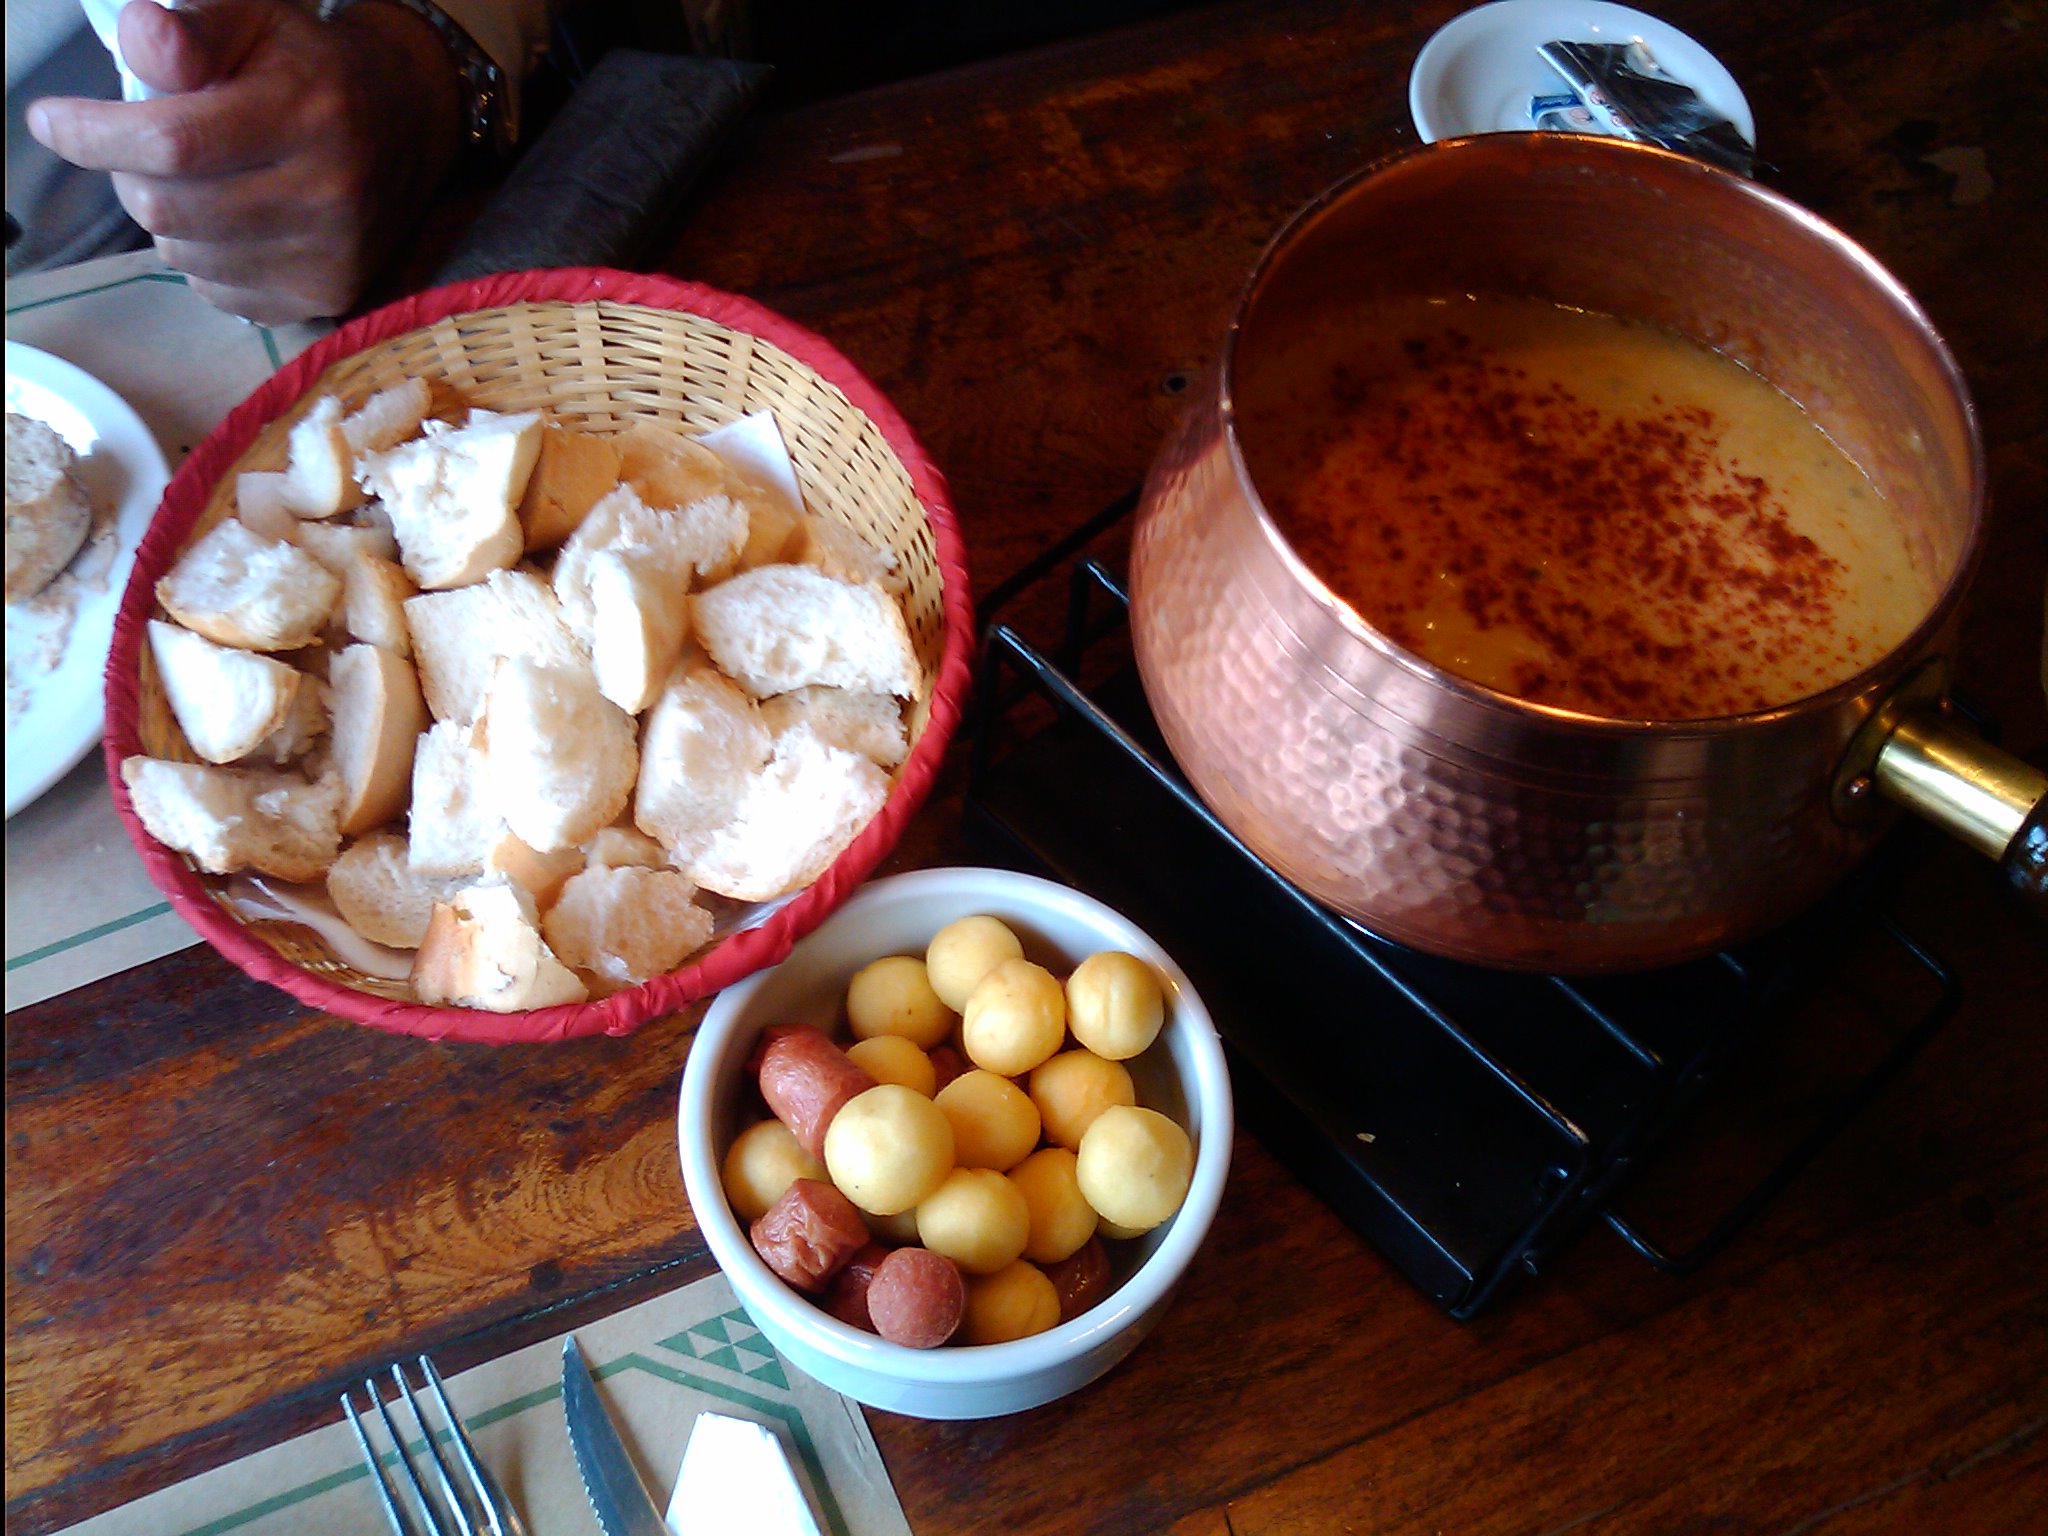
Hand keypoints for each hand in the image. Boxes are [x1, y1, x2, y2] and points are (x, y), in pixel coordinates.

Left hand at [26, 0, 464, 322]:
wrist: (409, 126)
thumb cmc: (309, 66)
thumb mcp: (254, 21)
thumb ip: (194, 29)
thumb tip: (142, 37)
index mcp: (307, 116)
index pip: (173, 143)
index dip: (93, 135)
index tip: (52, 121)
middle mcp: (326, 194)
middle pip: (166, 208)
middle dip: (126, 173)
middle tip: (135, 146)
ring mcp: (328, 256)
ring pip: (183, 256)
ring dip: (165, 219)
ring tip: (196, 181)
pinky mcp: (326, 296)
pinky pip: (217, 292)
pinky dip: (202, 258)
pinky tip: (230, 221)